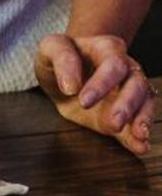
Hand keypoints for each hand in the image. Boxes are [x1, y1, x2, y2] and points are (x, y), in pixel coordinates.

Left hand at [35, 33, 153, 154]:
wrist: (62, 71)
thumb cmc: (58, 56)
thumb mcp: (51, 48)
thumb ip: (61, 59)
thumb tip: (71, 86)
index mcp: (107, 48)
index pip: (113, 65)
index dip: (102, 83)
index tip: (84, 100)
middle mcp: (125, 69)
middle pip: (136, 85)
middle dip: (128, 105)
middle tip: (115, 122)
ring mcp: (128, 92)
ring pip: (145, 103)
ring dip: (142, 120)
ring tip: (139, 136)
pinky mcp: (124, 114)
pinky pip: (135, 124)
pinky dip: (138, 137)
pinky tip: (139, 146)